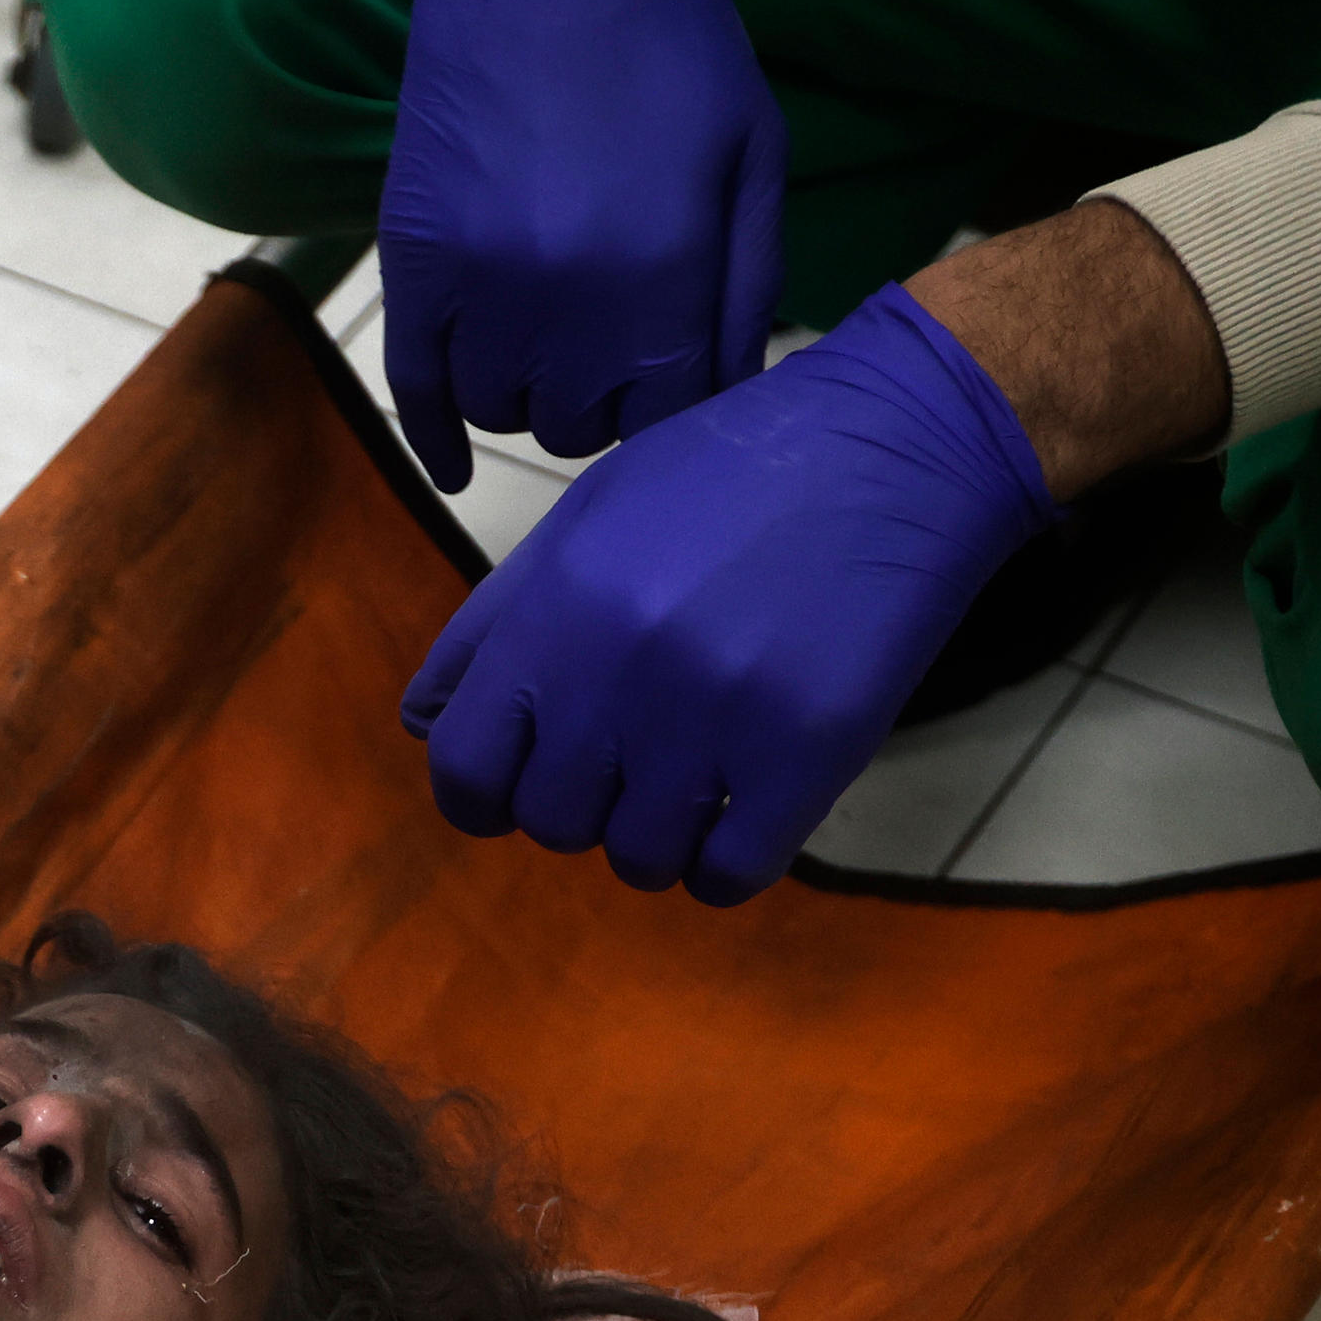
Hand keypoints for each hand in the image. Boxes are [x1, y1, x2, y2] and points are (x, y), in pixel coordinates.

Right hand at [379, 0, 789, 480]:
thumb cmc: (667, 42)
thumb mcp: (752, 153)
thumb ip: (750, 283)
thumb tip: (732, 392)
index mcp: (664, 280)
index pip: (669, 419)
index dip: (676, 408)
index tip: (670, 376)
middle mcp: (567, 305)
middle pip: (582, 426)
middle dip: (604, 400)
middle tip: (611, 351)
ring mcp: (478, 289)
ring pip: (503, 411)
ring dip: (530, 395)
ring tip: (550, 347)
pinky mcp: (412, 264)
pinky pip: (416, 388)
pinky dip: (438, 435)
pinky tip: (456, 464)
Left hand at [402, 285, 1058, 901]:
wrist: (897, 445)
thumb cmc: (733, 475)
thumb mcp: (589, 516)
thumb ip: (496, 623)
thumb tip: (423, 722)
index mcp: (556, 612)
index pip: (463, 769)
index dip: (482, 796)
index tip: (522, 787)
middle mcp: (620, 672)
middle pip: (551, 822)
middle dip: (583, 803)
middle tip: (636, 755)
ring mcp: (714, 719)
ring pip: (639, 859)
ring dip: (660, 834)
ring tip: (701, 770)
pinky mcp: (805, 753)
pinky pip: (728, 876)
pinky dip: (728, 862)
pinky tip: (748, 809)